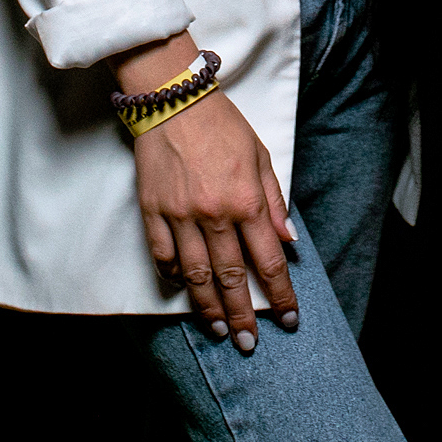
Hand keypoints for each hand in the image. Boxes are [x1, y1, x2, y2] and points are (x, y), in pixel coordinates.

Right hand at [132, 87, 298, 350]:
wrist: (173, 98)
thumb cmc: (222, 125)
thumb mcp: (260, 156)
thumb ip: (274, 201)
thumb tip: (288, 241)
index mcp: (246, 199)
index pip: (268, 260)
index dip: (280, 294)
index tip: (288, 319)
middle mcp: (214, 214)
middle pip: (232, 277)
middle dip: (244, 315)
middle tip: (250, 343)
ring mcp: (180, 215)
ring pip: (196, 275)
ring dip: (209, 307)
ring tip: (219, 330)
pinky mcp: (153, 211)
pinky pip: (163, 255)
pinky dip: (172, 276)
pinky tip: (181, 289)